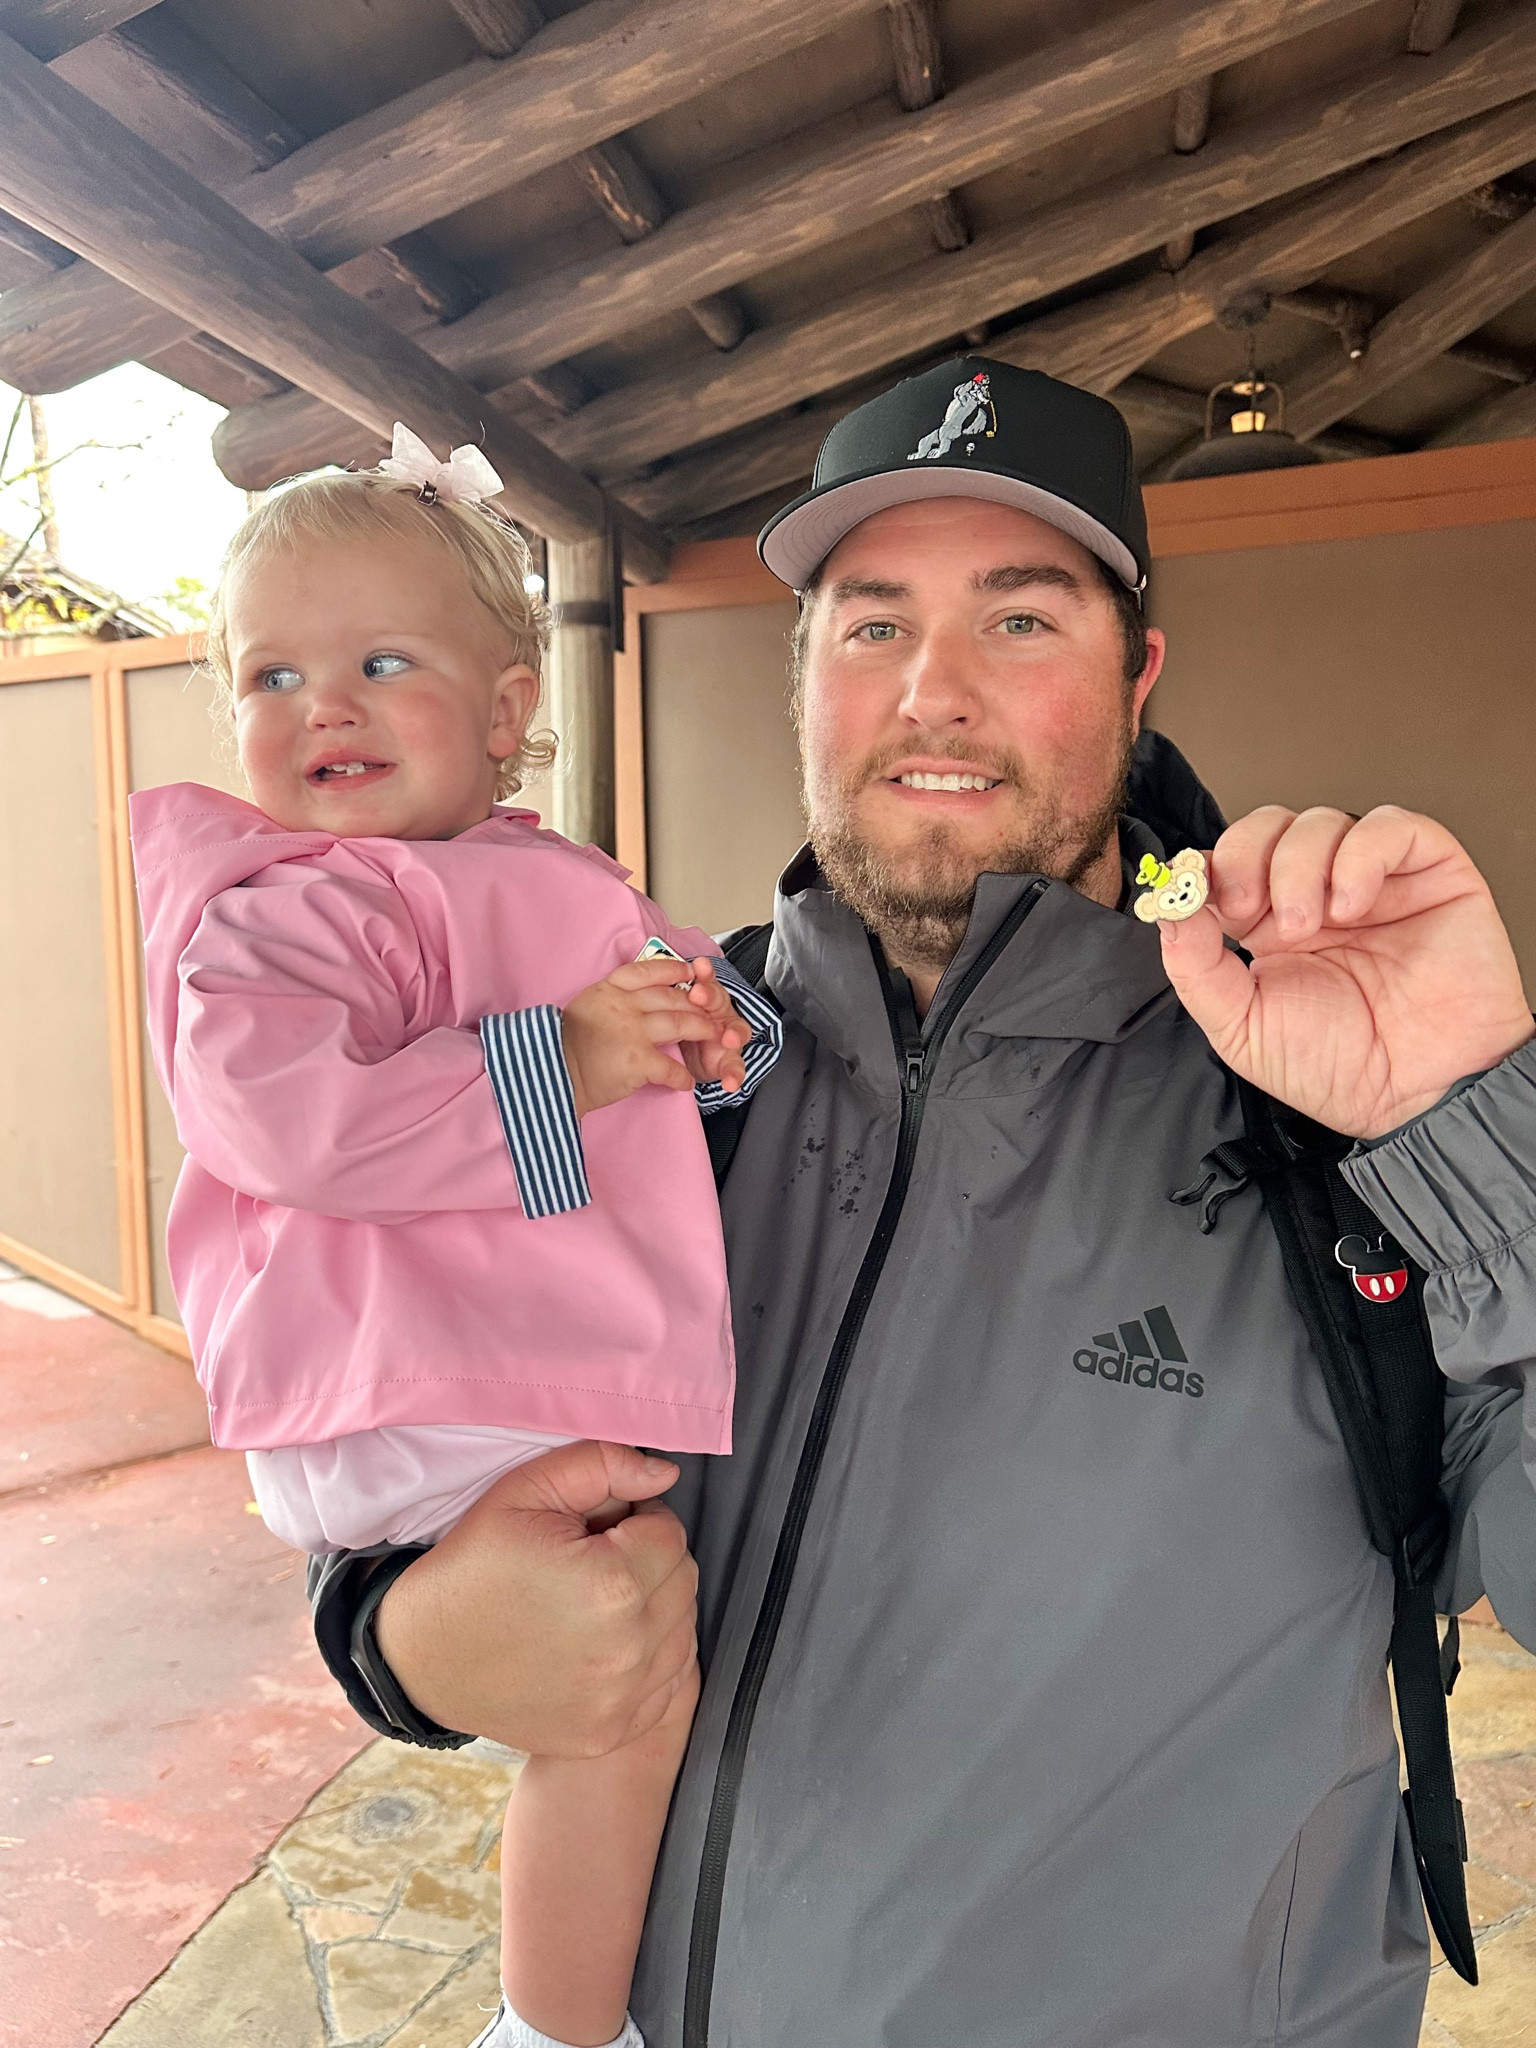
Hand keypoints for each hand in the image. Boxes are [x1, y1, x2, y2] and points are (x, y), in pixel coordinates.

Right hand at [375, 1439, 698, 1754]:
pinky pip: (669, 1683)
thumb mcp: (524, 1491)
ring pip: (682, 1630)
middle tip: (594, 1560)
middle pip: (682, 1580)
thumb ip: (601, 1464)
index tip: (596, 1527)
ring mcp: (621, 1700)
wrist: (422, 1657)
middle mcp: (626, 1649)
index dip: (635, 1517)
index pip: (669, 1531)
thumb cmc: (473, 1567)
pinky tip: (604, 1643)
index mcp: (610, 1584)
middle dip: (648, 1559)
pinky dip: (650, 1658)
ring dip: (654, 1607)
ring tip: (596, 1602)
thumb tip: (664, 1474)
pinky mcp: (611, 1732)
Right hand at [561, 957, 736, 1117]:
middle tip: (711, 1012)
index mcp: (609, 990)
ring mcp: (632, 1032)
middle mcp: (623, 1005)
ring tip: (712, 1039)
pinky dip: (682, 1076)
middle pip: (671, 997)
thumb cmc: (564, 1045)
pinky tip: (686, 1081)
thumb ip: (612, 998)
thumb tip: (637, 996)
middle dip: (697, 1005)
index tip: (689, 972)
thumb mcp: (586, 1005)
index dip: (672, 969)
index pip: (647, 970)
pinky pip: (671, 1066)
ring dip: (701, 1031)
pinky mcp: (638, 1060)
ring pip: (680, 1023)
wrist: (552, 1072)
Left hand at [1157, 805, 1531, 1138]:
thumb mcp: (1240, 1027)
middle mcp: (1318, 895)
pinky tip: (1352, 905)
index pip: (1228, 862)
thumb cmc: (1340, 1068)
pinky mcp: (1430, 872)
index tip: (1195, 893)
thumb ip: (1195, 967)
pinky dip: (1361, 855)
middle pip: (1267, 827)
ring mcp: (1373, 881)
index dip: (1208, 867)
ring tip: (1311, 925)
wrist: (1419, 1097)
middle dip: (1246, 857)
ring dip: (1300, 866)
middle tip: (1250, 907)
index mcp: (1268, 926)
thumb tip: (1167, 906)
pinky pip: (1392, 826)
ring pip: (1321, 822)